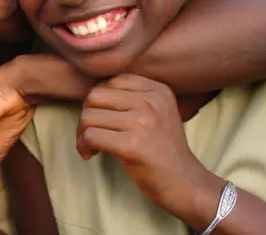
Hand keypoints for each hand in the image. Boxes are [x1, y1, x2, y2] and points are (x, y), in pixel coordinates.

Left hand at [76, 74, 206, 209]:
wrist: (185, 183)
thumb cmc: (162, 149)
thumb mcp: (156, 113)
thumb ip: (130, 98)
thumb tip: (90, 95)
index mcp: (157, 90)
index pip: (111, 82)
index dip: (98, 101)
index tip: (101, 119)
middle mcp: (151, 102)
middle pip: (95, 96)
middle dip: (85, 116)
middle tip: (89, 133)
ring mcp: (142, 122)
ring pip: (88, 117)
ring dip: (81, 134)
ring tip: (90, 146)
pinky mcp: (132, 145)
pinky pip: (91, 136)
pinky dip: (83, 146)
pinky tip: (90, 154)